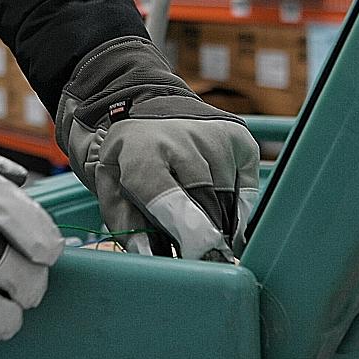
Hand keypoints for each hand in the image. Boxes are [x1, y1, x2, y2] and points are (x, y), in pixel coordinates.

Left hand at [55, 37, 259, 259]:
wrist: (145, 102)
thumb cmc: (129, 156)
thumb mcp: (111, 186)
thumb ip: (127, 224)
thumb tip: (149, 255)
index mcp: (143, 152)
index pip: (169, 197)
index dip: (185, 232)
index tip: (195, 255)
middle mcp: (182, 139)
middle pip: (206, 202)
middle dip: (205, 237)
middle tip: (200, 255)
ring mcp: (215, 136)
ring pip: (228, 200)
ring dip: (217, 221)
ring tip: (198, 220)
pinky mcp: (239, 138)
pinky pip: (247, 190)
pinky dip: (236, 207)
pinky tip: (217, 204)